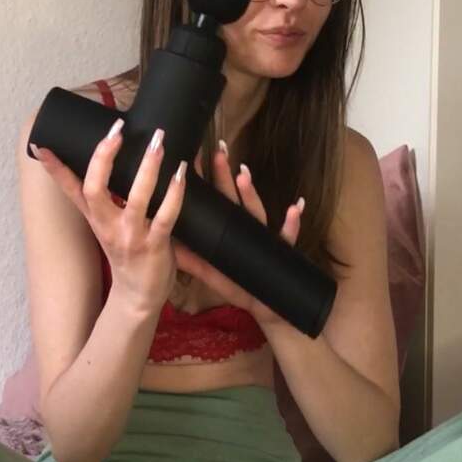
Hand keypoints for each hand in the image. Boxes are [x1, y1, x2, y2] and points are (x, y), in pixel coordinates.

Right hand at [31, 118, 187, 316]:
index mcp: (96, 218)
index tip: (42, 144)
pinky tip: (180, 174)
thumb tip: (103, 167)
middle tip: (117, 130)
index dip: (56, 168)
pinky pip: (165, 217)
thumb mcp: (106, 227)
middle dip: (104, 157)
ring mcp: (131, 236)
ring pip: (135, 199)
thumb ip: (102, 200)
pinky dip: (173, 195)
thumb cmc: (127, 255)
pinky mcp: (155, 246)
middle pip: (95, 189)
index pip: (70, 189)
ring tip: (156, 143)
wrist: (138, 297)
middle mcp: (108, 226)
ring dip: (147, 169)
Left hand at [172, 139, 304, 326]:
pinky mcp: (281, 252)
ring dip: (251, 193)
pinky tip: (294, 208)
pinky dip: (292, 223)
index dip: (209, 179)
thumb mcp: (211, 272)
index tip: (197, 155)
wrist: (267, 309)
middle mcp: (248, 227)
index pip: (218, 199)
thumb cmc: (239, 285)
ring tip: (242, 174)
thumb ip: (191, 258)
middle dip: (226, 175)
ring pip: (257, 211)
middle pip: (235, 197)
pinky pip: (288, 236)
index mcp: (231, 228)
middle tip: (216, 151)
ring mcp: (266, 237)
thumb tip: (167, 243)